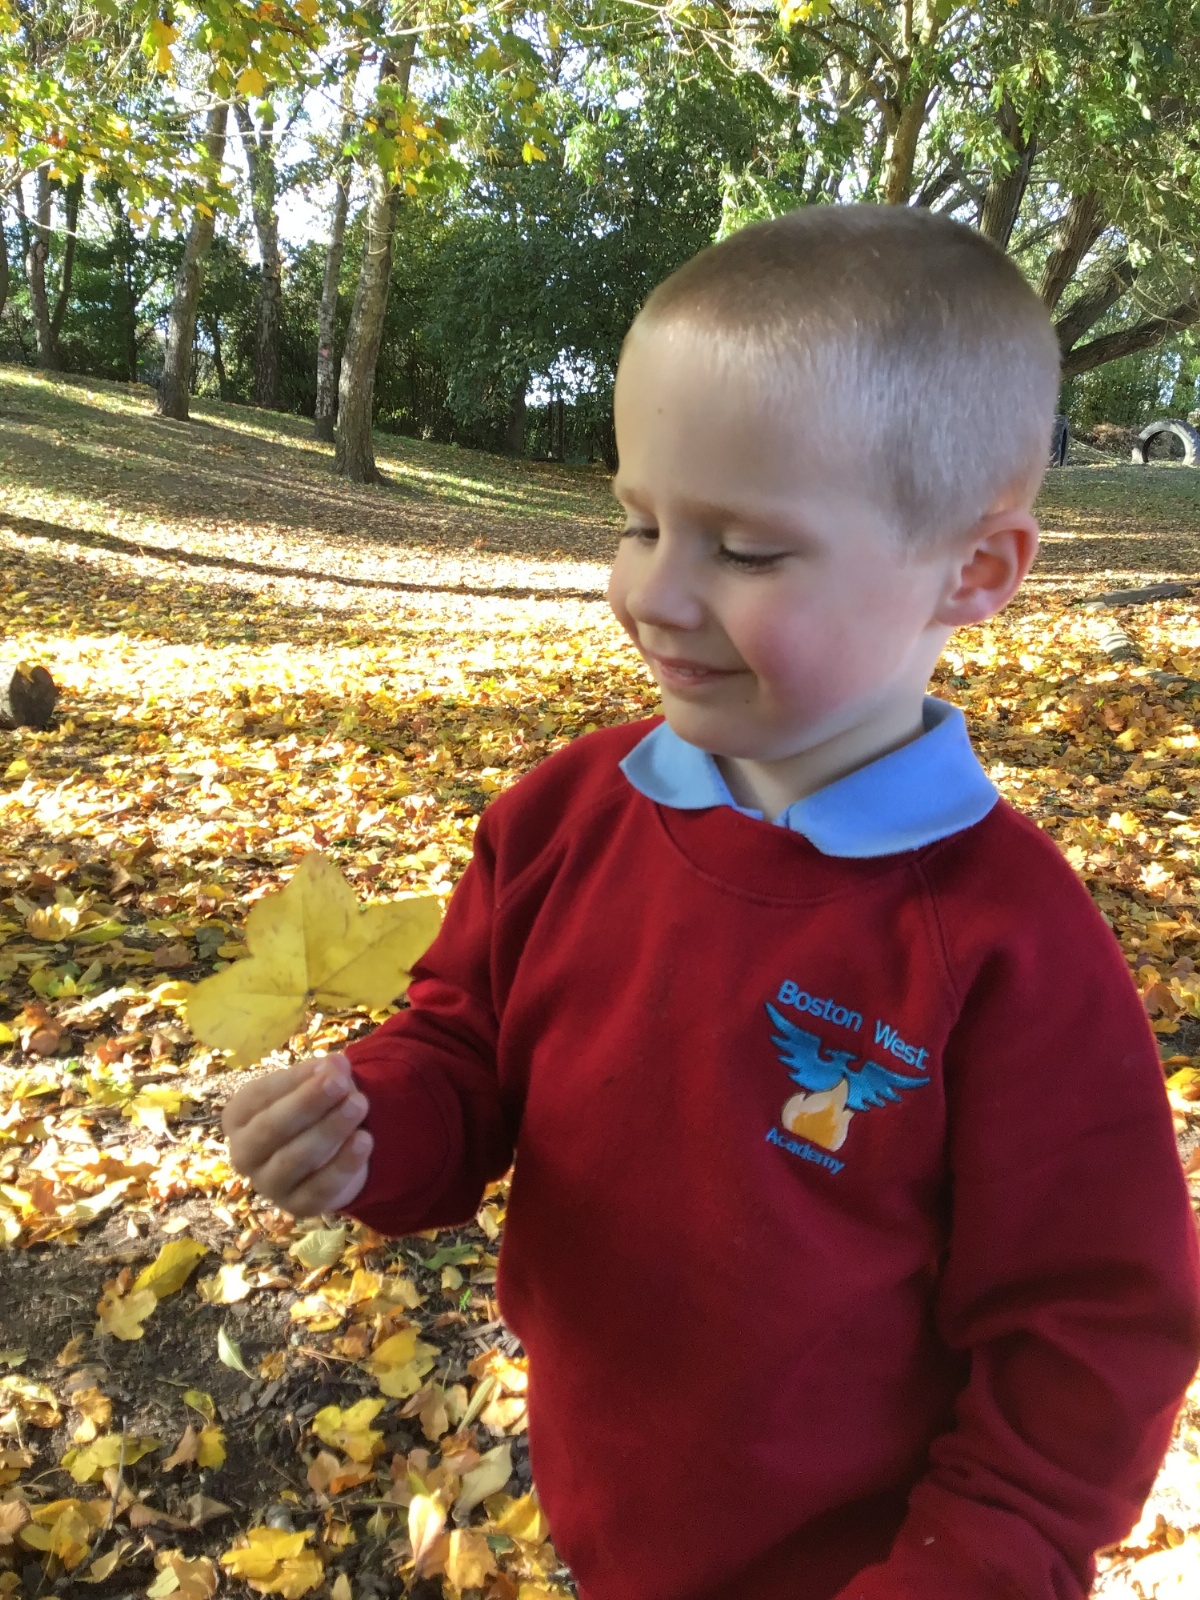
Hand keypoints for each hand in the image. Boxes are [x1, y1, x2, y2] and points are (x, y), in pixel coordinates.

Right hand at [221, 1054, 372, 1215]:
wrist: (329, 1157)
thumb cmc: (311, 1112)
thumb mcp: (312, 1086)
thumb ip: (322, 1074)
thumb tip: (335, 1064)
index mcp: (239, 1117)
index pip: (259, 1095)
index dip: (295, 1079)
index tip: (329, 1064)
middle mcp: (244, 1154)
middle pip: (271, 1128)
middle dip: (308, 1103)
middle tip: (340, 1083)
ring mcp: (268, 1185)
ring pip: (294, 1159)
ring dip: (329, 1129)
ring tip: (359, 1104)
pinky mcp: (298, 1206)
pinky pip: (320, 1188)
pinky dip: (344, 1163)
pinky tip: (364, 1140)